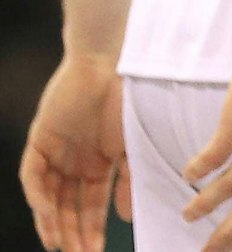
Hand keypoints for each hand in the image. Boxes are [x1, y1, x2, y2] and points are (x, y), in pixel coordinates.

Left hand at [19, 54, 128, 251]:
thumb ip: (128, 180)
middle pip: (67, 207)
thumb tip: (126, 217)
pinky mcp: (39, 141)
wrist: (110, 64)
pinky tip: (46, 212)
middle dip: (72, 233)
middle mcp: (74, 162)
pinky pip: (32, 175)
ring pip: (47, 197)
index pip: (90, 205)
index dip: (91, 229)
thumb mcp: (133, 146)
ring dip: (51, 221)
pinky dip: (37, 195)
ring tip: (58, 244)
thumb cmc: (128, 100)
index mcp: (98, 163)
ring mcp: (55, 152)